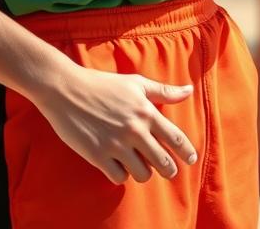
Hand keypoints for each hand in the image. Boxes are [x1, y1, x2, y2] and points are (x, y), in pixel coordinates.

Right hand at [35, 64, 197, 184]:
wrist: (67, 90)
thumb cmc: (104, 84)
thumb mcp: (136, 83)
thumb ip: (164, 91)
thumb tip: (189, 91)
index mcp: (146, 111)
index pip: (175, 138)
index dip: (186, 152)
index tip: (192, 159)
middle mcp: (135, 130)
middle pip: (163, 162)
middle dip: (168, 169)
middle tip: (168, 170)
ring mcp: (116, 144)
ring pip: (142, 174)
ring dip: (143, 172)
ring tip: (140, 165)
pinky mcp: (98, 156)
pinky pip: (119, 177)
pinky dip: (121, 174)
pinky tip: (119, 165)